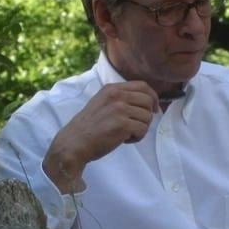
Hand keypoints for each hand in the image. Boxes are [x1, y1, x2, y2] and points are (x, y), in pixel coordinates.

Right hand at [43, 81, 158, 192]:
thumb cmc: (90, 127)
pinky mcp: (122, 124)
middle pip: (148, 101)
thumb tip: (147, 101)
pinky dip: (137, 138)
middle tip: (136, 126)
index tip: (153, 109)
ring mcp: (120, 109)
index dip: (152, 97)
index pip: (143, 86)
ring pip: (147, 117)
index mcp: (112, 89)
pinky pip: (143, 130)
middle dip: (147, 115)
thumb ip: (120, 98)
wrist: (75, 143)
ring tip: (125, 134)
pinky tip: (124, 140)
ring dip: (141, 129)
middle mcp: (117, 95)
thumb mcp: (103, 103)